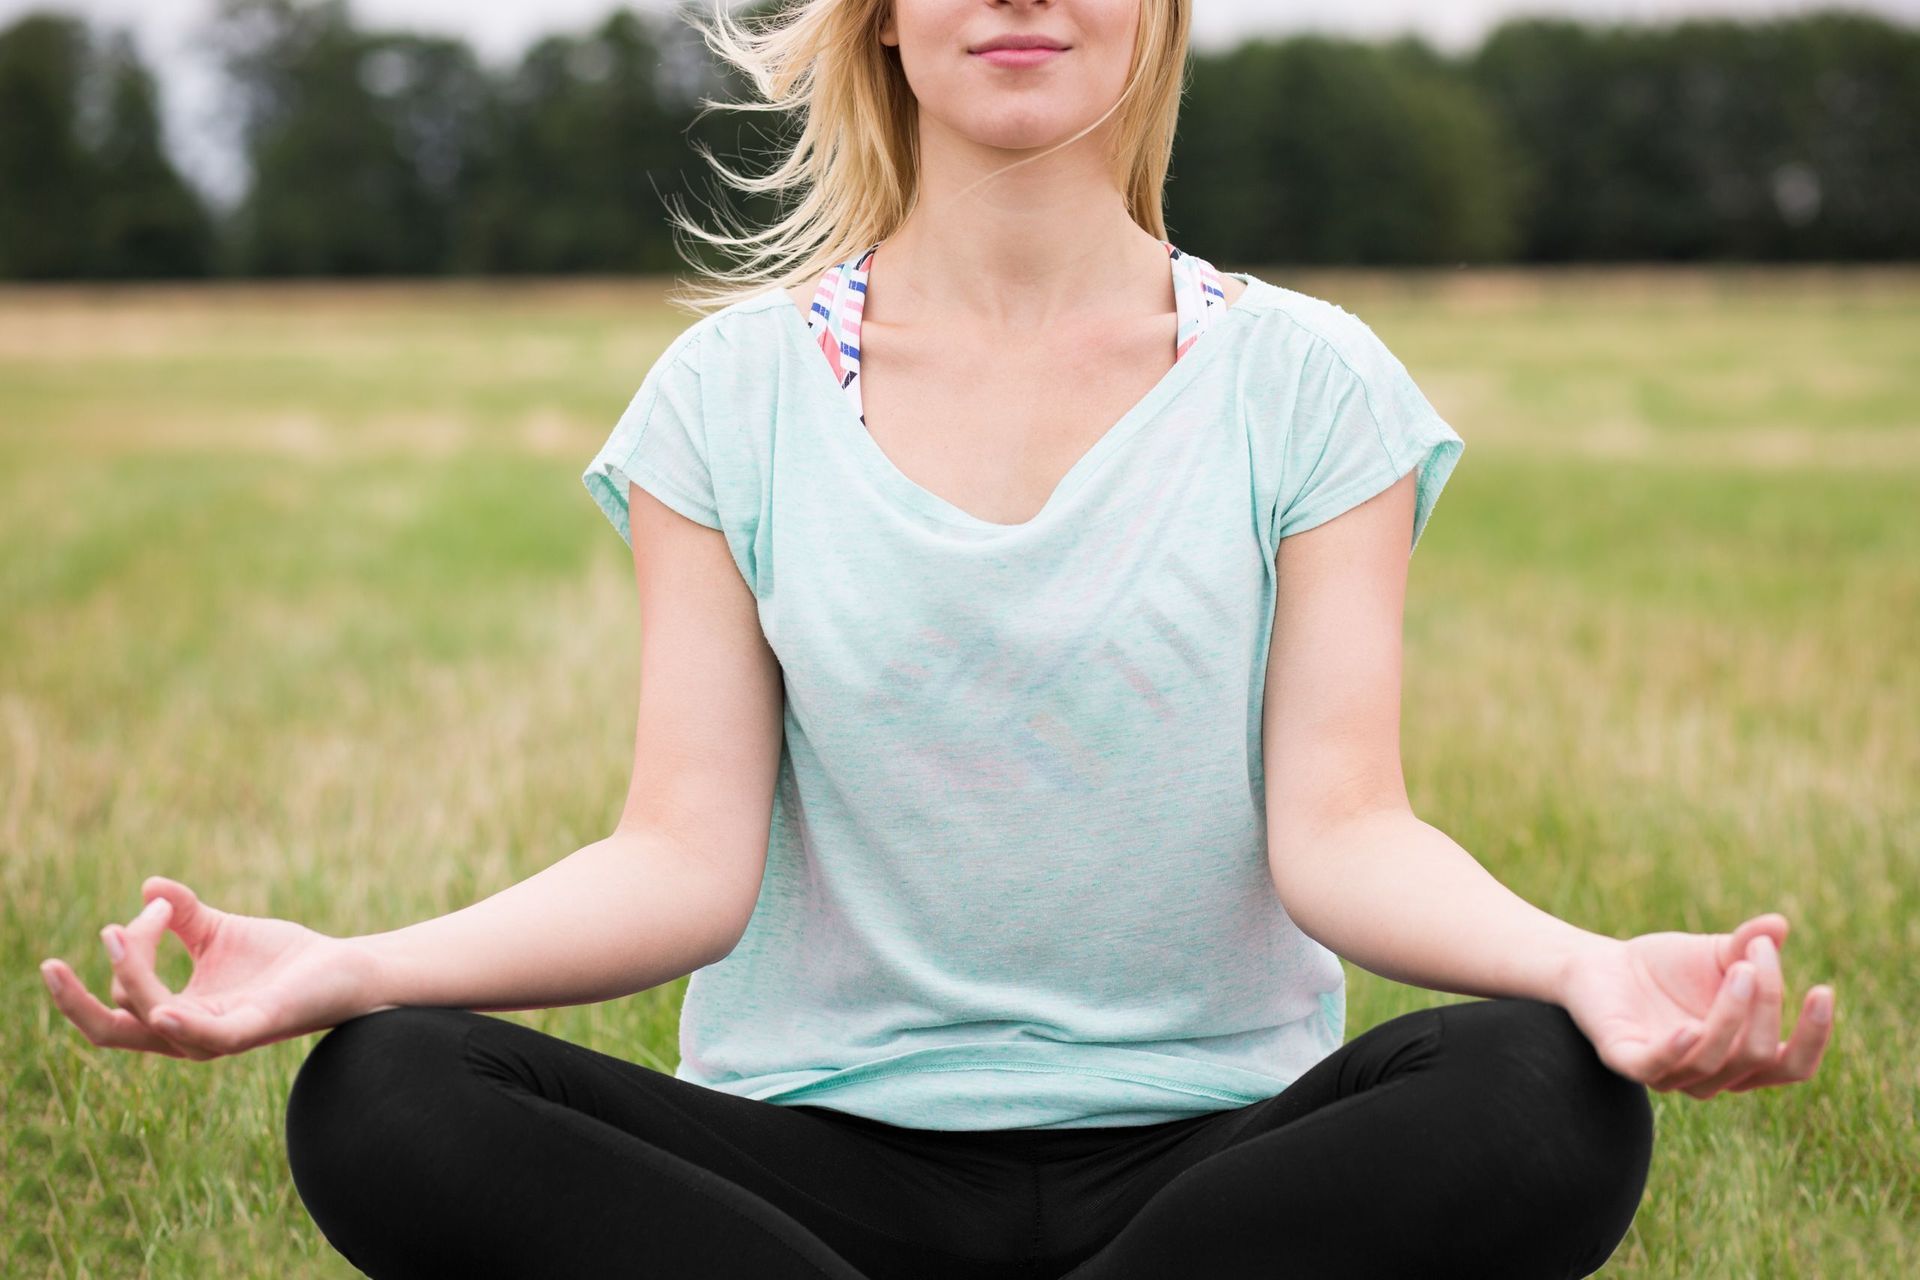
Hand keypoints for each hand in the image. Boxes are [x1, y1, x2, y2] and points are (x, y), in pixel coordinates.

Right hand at [39, 875, 388, 1059]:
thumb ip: (182, 914)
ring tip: (120, 938)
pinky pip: (208, 1037)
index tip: (154, 905)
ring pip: (152, 1023)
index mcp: (176, 1014)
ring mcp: (220, 1035)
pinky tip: (160, 1011)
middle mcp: (189, 1034)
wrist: (345, 968)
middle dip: (76, 1001)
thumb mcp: (219, 930)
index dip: (126, 948)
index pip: (121, 995)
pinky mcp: (254, 1028)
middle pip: (114, 1029)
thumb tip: (148, 886)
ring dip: (131, 979)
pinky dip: (181, 1025)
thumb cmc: (283, 958)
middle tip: (55, 963)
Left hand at [1555, 913, 1833, 1097]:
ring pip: (1713, 1061)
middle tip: (1756, 954)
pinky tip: (1689, 1026)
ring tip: (1739, 966)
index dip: (1813, 1036)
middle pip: (1757, 1055)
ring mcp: (1668, 1074)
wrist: (1601, 963)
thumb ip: (1750, 944)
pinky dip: (1676, 1049)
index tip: (1822, 990)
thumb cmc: (1669, 967)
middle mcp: (1712, 1076)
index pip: (1792, 1066)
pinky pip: (1655, 1067)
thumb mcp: (1718, 953)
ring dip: (1731, 1014)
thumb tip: (1778, 924)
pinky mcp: (1625, 1061)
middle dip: (1765, 1003)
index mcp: (1743, 1058)